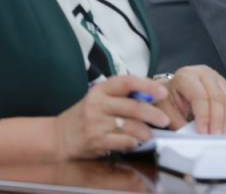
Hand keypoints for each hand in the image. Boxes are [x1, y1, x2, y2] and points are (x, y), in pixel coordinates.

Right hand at [53, 75, 170, 158]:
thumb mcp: (100, 99)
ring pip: (130, 126)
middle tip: (165, 120)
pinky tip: (136, 143)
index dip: (147, 86)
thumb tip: (151, 99)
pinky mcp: (96, 140)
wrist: (59, 136)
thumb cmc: (85, 116)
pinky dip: (133, 143)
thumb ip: (121, 97)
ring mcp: (96, 122)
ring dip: (145, 132)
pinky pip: (122, 141)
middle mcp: (98, 103)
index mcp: (101, 89)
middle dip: (153, 114)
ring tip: (151, 135)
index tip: (162, 91)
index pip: (127, 82)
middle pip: (133, 106)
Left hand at [154, 65, 225, 134]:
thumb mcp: (165, 108)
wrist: (174, 88)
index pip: (199, 95)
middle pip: (216, 96)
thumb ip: (176, 120)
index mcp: (186, 76)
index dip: (203, 115)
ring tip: (221, 135)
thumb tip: (188, 135)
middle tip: (214, 136)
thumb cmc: (170, 98)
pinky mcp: (225, 85)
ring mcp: (216, 78)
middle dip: (217, 119)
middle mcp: (203, 73)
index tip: (203, 132)